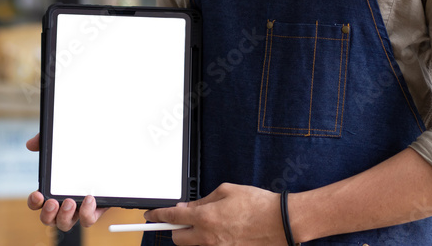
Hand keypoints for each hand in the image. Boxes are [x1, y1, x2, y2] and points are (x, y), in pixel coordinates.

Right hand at [25, 133, 107, 230]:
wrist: (106, 155)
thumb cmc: (79, 153)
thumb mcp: (62, 144)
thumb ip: (45, 143)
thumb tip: (31, 144)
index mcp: (52, 190)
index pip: (36, 202)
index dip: (34, 202)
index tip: (38, 194)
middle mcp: (62, 203)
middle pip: (48, 219)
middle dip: (47, 213)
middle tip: (52, 202)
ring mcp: (78, 209)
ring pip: (65, 224)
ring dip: (64, 216)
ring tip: (70, 201)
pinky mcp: (94, 210)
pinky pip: (88, 220)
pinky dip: (87, 213)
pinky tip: (89, 199)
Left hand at [143, 183, 284, 244]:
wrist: (281, 222)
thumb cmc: (257, 204)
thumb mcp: (226, 191)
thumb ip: (202, 201)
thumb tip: (187, 207)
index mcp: (205, 218)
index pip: (172, 218)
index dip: (157, 215)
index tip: (150, 215)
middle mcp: (208, 237)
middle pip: (177, 239)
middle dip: (176, 229)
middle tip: (184, 219)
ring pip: (195, 244)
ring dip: (195, 234)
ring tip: (213, 221)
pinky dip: (211, 239)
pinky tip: (224, 229)